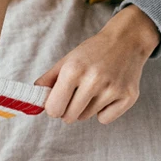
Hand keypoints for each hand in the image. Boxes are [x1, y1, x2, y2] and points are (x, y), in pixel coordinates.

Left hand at [34, 5, 160, 124]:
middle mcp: (94, 80)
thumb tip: (32, 102)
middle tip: (75, 95)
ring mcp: (113, 89)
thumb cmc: (92, 52)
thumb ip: (47, 81)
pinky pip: (105, 119)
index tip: (57, 101)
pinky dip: (103, 111)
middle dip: (68, 110)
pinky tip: (107, 94)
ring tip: (94, 89)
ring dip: (85, 108)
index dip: (53, 107)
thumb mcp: (66, 61)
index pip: (54, 109)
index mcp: (74, 70)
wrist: (126, 40)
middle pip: (69, 117)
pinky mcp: (128, 96)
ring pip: (86, 117)